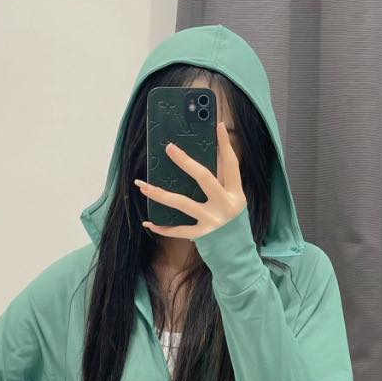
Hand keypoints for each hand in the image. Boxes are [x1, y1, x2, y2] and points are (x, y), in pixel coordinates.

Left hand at [135, 120, 246, 236]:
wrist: (238, 255)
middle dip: (186, 162)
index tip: (217, 125)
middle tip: (169, 148)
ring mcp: (213, 220)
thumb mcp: (233, 202)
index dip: (225, 145)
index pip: (230, 164)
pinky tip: (149, 222)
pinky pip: (179, 229)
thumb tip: (203, 162)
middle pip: (204, 178)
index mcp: (235, 193)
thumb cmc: (233, 224)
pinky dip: (163, 227)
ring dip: (161, 194)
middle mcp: (225, 205)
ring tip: (143, 185)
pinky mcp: (202, 235)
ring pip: (183, 203)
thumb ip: (221, 184)